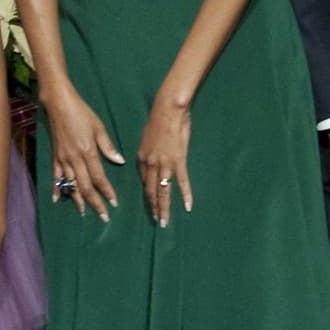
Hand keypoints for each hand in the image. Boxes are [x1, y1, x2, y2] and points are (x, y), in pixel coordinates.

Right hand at [45, 87, 124, 220]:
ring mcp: (63, 159)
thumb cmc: (82, 113)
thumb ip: (108, 146)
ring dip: (78, 200)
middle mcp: (74, 159)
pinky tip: (57, 200)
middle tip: (103, 216)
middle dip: (95, 203)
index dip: (107, 192)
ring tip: (84, 213)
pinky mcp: (55, 157)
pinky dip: (57, 189)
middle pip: (85, 186)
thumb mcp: (98, 127)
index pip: (99, 178)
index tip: (114, 203)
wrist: (59, 104)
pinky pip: (56, 176)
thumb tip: (120, 161)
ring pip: (71, 185)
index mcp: (88, 152)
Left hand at [138, 92, 191, 226]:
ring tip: (165, 222)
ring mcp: (165, 164)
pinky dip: (185, 195)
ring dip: (164, 208)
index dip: (147, 194)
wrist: (168, 108)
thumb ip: (149, 150)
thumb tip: (152, 156)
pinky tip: (187, 206)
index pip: (143, 181)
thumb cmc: (159, 118)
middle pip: (150, 191)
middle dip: (154, 208)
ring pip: (163, 191)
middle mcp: (150, 164)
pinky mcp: (179, 161)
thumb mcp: (148, 136)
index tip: (151, 205)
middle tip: (157, 221)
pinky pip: (181, 182)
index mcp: (142, 158)